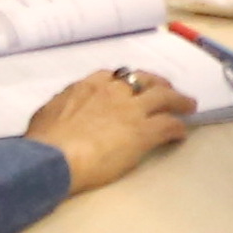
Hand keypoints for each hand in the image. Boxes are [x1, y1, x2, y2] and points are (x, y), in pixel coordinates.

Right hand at [26, 66, 189, 192]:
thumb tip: (61, 110)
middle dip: (156, 83)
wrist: (54, 157)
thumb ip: (61, 107)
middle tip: (164, 88)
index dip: (125, 80)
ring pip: (164, 97)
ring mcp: (131, 110)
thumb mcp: (47, 114)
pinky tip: (181, 133)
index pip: (113, 76)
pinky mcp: (144, 132)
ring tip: (188, 104)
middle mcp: (113, 92)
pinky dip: (177, 128)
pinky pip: (168, 125)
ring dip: (179, 100)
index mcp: (88, 86)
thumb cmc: (44, 141)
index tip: (128, 85)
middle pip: (143, 80)